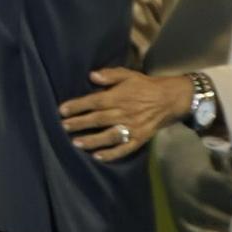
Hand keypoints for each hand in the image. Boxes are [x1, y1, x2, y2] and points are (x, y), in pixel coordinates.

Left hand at [58, 69, 193, 162]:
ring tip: (76, 143)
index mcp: (119, 97)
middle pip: (98, 119)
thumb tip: (92, 76)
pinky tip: (98, 157)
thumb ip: (110, 75)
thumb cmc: (145, 85)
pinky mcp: (139, 139)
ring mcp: (132, 128)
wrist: (170, 99)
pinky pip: (124, 149)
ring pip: (108, 136)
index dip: (77, 106)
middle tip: (63, 127)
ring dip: (91, 140)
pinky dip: (111, 154)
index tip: (62, 110)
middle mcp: (124, 113)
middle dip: (79, 123)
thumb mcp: (128, 74)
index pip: (94, 102)